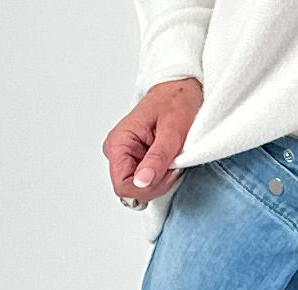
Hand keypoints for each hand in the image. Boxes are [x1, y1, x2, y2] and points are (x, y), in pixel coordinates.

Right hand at [103, 77, 203, 202]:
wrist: (180, 90)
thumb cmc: (176, 103)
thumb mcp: (172, 133)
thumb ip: (156, 159)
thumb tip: (141, 182)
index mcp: (119, 142)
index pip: (123, 186)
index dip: (147, 188)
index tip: (166, 172)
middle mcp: (117, 151)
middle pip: (132, 190)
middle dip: (156, 183)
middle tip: (172, 163)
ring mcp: (124, 156)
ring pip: (140, 189)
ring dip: (161, 180)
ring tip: (171, 159)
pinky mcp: (134, 159)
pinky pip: (145, 181)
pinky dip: (161, 177)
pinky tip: (168, 162)